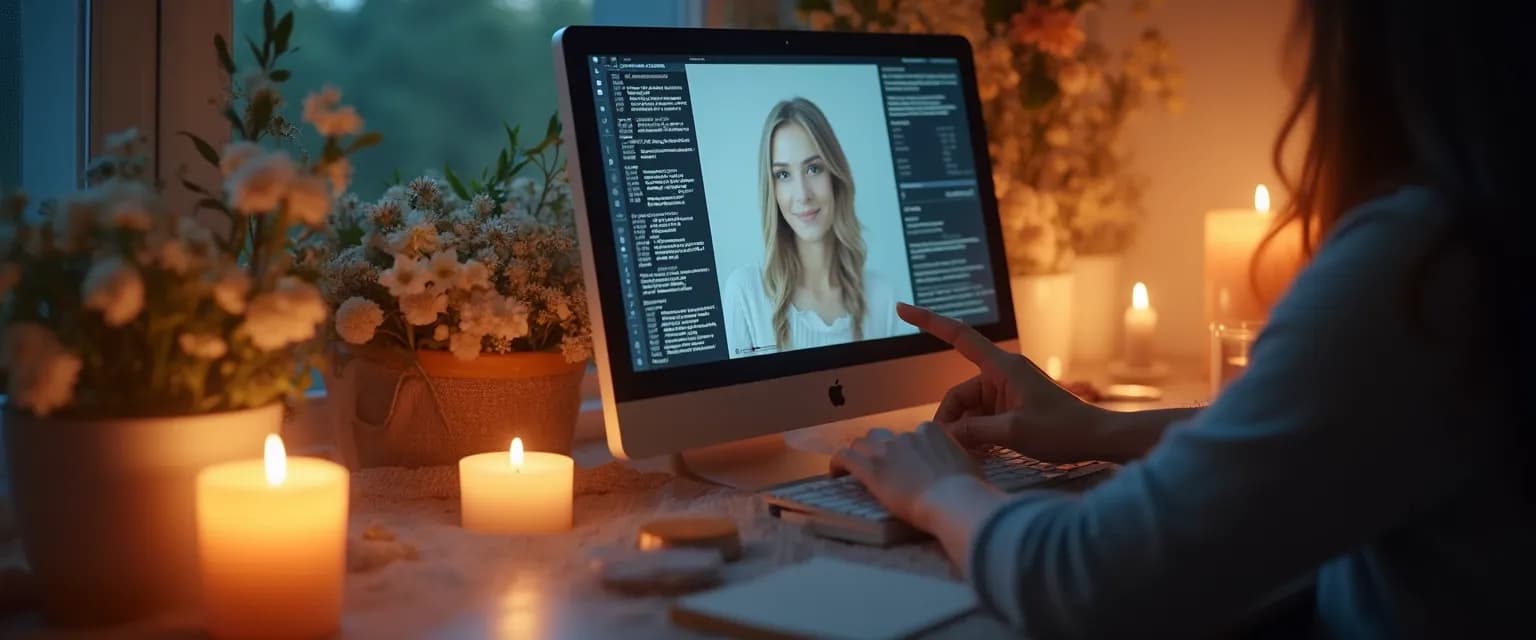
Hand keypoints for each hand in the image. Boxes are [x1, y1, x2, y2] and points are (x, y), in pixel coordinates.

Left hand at [830, 423, 979, 528]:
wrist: (953, 500)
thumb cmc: (968, 490)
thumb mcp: (968, 466)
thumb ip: (956, 460)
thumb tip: (958, 468)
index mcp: (931, 431)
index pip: (912, 435)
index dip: (905, 450)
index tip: (904, 464)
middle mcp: (907, 435)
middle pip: (884, 436)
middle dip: (879, 450)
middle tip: (880, 468)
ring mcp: (886, 449)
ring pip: (862, 443)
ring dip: (859, 455)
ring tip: (856, 470)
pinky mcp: (869, 466)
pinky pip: (844, 457)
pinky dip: (838, 464)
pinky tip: (836, 474)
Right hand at [897, 303, 1108, 461]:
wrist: (1097, 438)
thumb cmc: (1061, 429)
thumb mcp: (1013, 432)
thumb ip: (974, 431)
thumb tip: (944, 435)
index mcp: (1002, 367)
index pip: (958, 336)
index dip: (928, 322)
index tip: (902, 309)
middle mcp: (1001, 375)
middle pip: (959, 394)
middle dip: (950, 420)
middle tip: (946, 449)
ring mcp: (1007, 393)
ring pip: (969, 410)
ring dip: (965, 432)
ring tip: (967, 457)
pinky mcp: (1012, 409)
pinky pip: (983, 419)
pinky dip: (977, 436)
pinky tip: (977, 456)